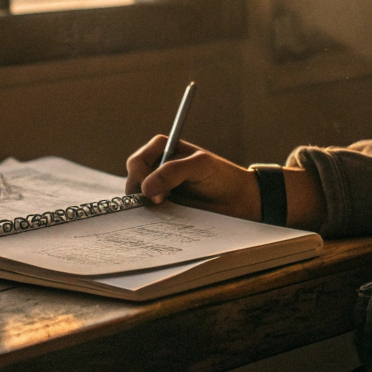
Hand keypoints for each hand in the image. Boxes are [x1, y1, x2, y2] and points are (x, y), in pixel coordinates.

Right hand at [125, 136, 260, 220]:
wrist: (239, 201)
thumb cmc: (222, 176)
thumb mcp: (200, 166)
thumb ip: (172, 172)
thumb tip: (145, 190)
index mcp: (162, 149)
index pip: (137, 162)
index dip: (139, 177)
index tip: (151, 193)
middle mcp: (157, 168)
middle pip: (133, 181)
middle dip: (140, 194)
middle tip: (159, 205)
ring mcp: (159, 188)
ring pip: (138, 199)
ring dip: (145, 208)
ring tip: (164, 212)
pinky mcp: (164, 208)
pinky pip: (149, 214)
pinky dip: (152, 219)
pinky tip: (163, 222)